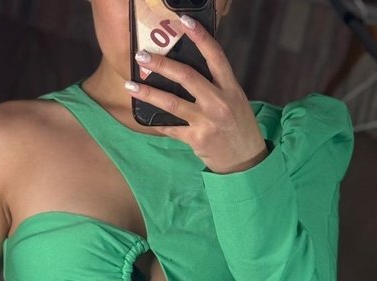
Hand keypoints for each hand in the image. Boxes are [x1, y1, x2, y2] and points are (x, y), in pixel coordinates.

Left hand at [125, 15, 268, 174]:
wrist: (246, 162)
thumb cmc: (239, 129)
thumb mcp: (235, 101)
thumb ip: (217, 85)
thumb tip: (189, 70)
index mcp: (231, 88)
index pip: (215, 56)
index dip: (200, 36)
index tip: (184, 21)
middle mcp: (219, 102)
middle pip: (187, 76)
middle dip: (161, 64)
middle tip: (142, 56)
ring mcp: (208, 122)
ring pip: (173, 103)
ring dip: (148, 93)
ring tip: (130, 85)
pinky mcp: (197, 140)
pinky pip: (172, 129)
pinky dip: (158, 122)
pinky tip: (145, 117)